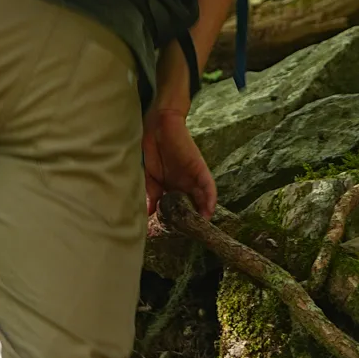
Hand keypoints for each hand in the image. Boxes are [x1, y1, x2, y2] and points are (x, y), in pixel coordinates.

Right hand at [143, 101, 216, 223]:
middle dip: (191, 220)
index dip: (177, 220)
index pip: (177, 207)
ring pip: (202, 199)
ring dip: (203, 213)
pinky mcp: (199, 168)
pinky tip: (209, 211)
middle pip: (191, 205)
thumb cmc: (153, 145)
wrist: (159, 122)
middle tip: (190, 236)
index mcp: (171, 185)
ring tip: (201, 229)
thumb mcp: (149, 174)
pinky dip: (210, 198)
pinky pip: (208, 185)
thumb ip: (151, 193)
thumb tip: (148, 213)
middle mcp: (184, 183)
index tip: (174, 234)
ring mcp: (192, 177)